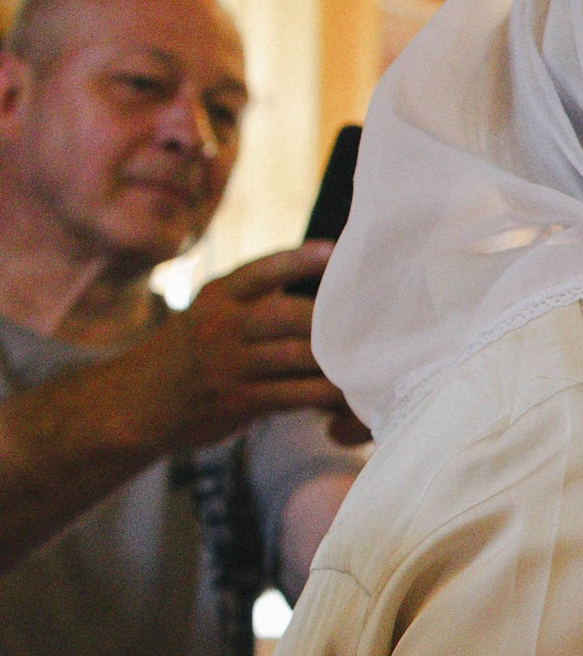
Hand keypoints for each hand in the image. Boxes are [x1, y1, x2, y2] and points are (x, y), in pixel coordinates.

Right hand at [148, 246, 352, 449]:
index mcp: (216, 296)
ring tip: (372, 358)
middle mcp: (219, 325)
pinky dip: (324, 395)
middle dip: (332, 320)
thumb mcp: (207, 316)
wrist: (135, 404)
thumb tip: (318, 285)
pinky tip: (347, 395)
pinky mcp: (236, 401)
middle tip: (375, 320)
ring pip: (296, 356)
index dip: (300, 260)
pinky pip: (293, 395)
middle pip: (288, 314)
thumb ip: (253, 302)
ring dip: (337, 360)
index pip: (261, 270)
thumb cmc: (188, 356)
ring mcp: (226, 364)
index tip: (336, 250)